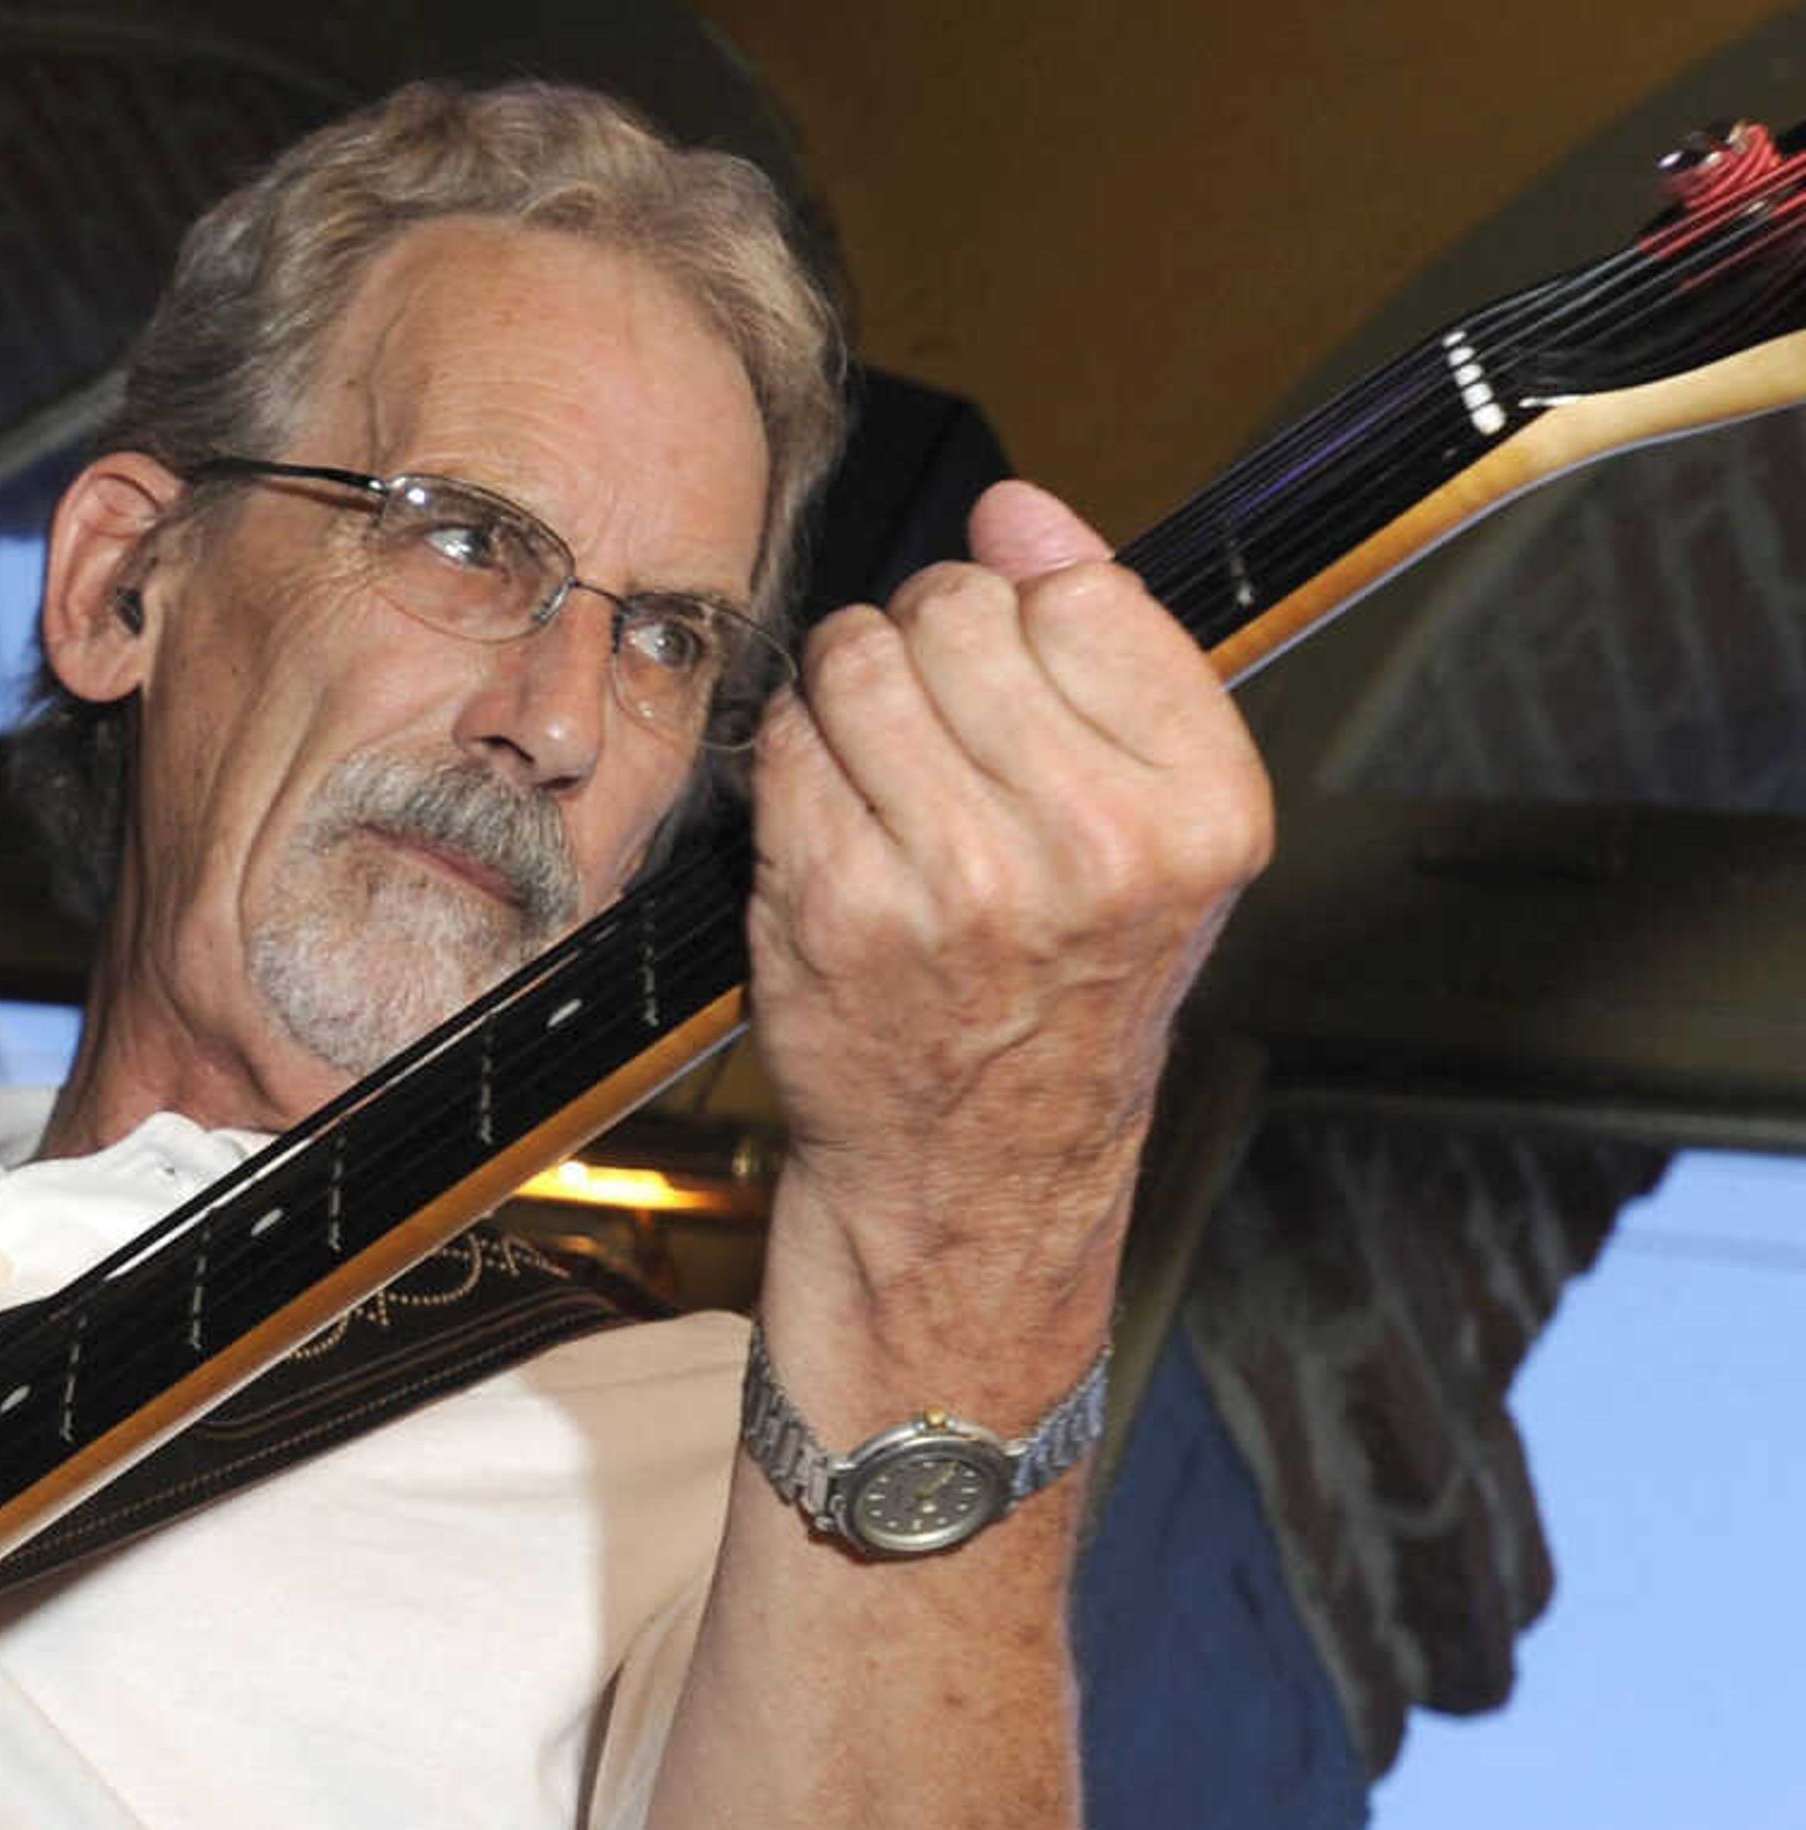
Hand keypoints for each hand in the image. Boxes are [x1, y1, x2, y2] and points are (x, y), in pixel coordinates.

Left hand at [745, 480, 1272, 1389]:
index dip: (1025, 611)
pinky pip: (787, 742)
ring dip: (850, 686)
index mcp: (1202, 809)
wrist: (977, 1165)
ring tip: (881, 763)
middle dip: (926, 639)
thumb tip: (1020, 506)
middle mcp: (1094, 843)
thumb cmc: (1063, 985)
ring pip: (859, 659)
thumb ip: (1106, 648)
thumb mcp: (1152, 827)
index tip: (1015, 673)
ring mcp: (958, 878)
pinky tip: (834, 818)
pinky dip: (795, 759)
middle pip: (959, 610)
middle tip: (934, 725)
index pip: (1083, 594)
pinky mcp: (836, 905)